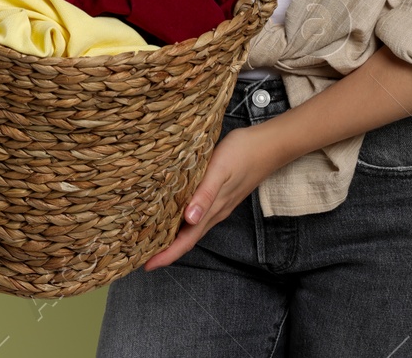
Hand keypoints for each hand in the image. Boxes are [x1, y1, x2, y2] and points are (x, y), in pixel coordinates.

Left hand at [143, 124, 283, 271]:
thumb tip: (189, 220)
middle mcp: (215, 212)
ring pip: (193, 229)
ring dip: (174, 238)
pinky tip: (175, 213)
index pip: (186, 241)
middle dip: (166, 251)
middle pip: (188, 239)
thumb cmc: (242, 153)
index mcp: (213, 210)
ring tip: (153, 238)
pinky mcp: (221, 196)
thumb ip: (205, 195)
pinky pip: (199, 216)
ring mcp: (220, 205)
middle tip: (142, 255)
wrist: (269, 145)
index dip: (167, 255)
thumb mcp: (220, 170)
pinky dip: (184, 221)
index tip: (147, 266)